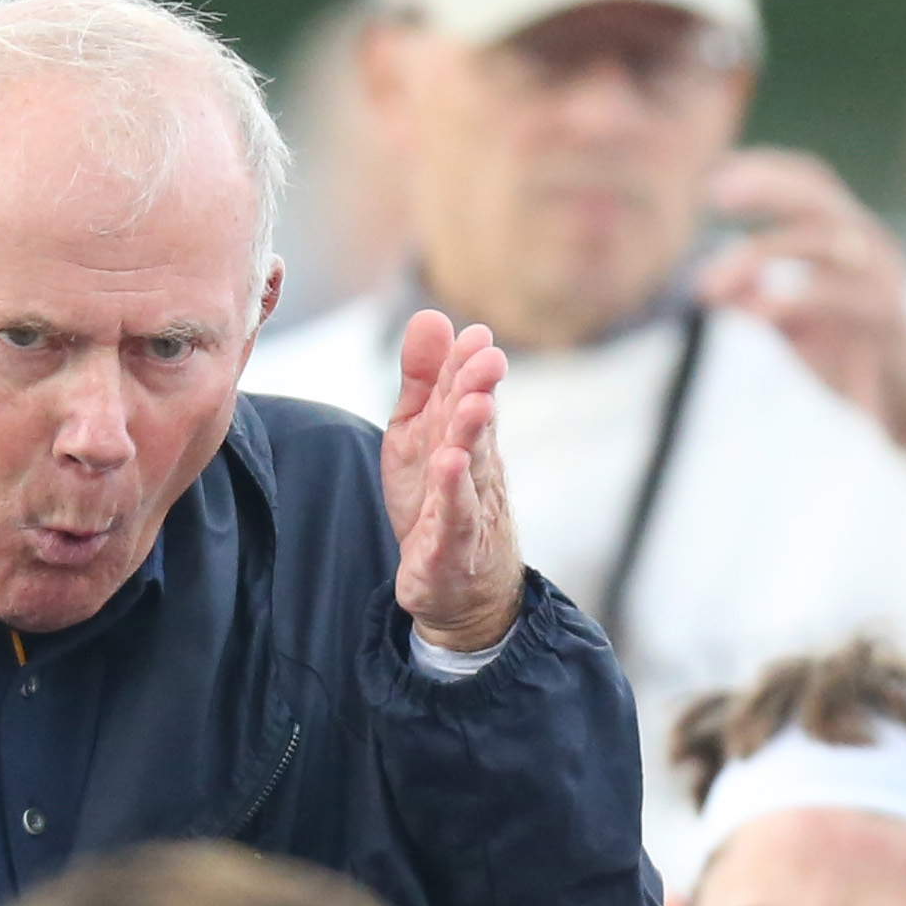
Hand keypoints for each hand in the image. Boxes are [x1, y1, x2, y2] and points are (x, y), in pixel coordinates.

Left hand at [384, 312, 522, 653]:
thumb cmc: (439, 502)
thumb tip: (430, 316)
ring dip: (472, 435)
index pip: (465, 395)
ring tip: (472, 403)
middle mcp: (474, 469)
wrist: (459, 589)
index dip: (467, 367)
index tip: (475, 335)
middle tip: (486, 357)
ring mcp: (467, 509)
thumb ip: (423, 380)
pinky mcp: (450, 548)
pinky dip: (453, 493)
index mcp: (463, 438)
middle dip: (478, 389)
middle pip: (475, 425)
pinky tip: (450, 466)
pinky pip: (455, 518)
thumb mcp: (419, 435)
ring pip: (472, 468)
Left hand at [697, 149, 905, 449]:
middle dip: (768, 189)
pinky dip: (796, 298)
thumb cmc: (847, 352)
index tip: (715, 175)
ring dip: (760, 255)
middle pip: (819, 199)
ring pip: (825, 242)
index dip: (767, 171)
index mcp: (850, 237)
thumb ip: (755, 298)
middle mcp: (870, 247)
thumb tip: (711, 288)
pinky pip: (843, 298)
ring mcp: (884, 278)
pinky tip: (755, 313)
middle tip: (716, 194)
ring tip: (708, 286)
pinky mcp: (889, 317)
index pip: (812, 184)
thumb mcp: (792, 322)